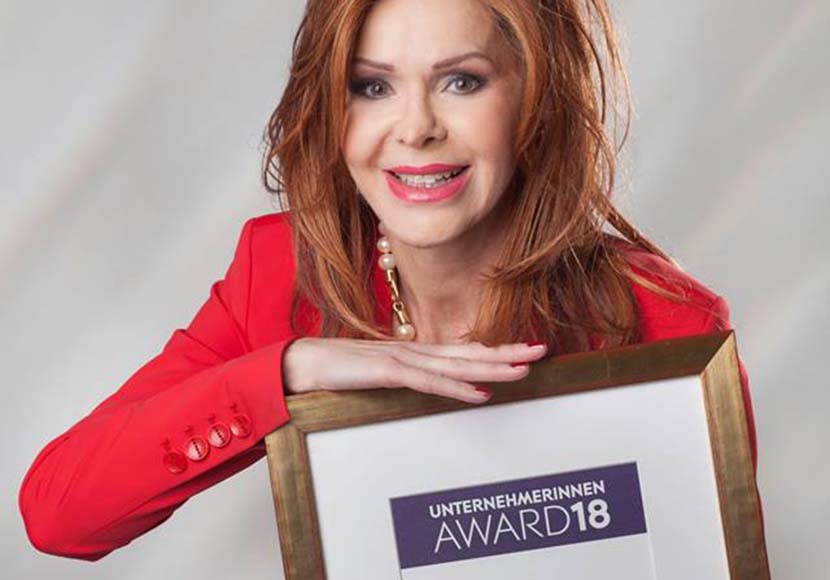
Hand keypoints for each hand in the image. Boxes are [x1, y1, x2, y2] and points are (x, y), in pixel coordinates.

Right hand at [282, 338, 547, 403]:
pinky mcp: (389, 372)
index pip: (464, 351)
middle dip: (508, 352)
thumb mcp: (382, 373)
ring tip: (525, 368)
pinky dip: (457, 388)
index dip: (496, 350)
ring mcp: (404, 360)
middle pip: (471, 353)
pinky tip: (481, 393)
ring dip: (493, 367)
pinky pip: (429, 383)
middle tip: (543, 349)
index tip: (524, 350)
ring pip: (458, 365)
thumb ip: (408, 375)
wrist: (305, 362)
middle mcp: (417, 352)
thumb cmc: (341, 368)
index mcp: (417, 352)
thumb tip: (430, 382)